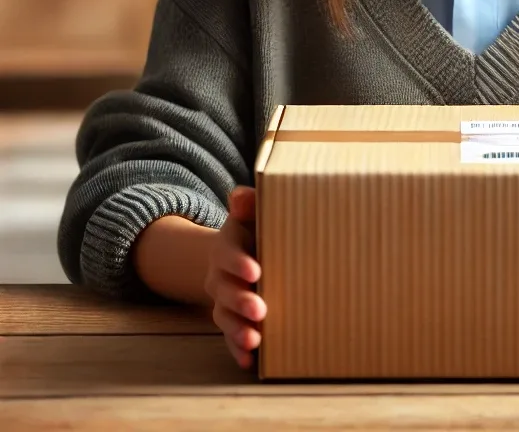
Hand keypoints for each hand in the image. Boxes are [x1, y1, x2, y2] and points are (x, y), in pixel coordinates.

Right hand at [204, 185, 265, 369]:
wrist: (241, 252)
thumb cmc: (257, 228)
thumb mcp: (253, 212)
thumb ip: (249, 203)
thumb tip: (240, 196)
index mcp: (226, 245)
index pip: (227, 253)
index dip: (238, 262)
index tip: (255, 270)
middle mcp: (220, 274)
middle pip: (225, 289)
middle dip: (241, 300)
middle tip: (260, 309)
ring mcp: (223, 298)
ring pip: (224, 315)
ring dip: (238, 329)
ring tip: (255, 339)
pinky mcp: (231, 318)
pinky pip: (229, 335)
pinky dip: (237, 348)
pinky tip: (250, 360)